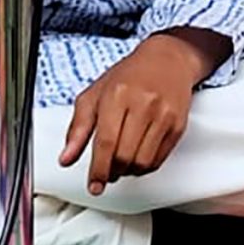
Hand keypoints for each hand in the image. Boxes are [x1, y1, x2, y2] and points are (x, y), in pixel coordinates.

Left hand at [58, 34, 215, 195]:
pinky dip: (144, 167)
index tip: (94, 184)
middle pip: (124, 156)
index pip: (105, 142)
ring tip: (121, 162)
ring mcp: (163, 116)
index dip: (98, 169)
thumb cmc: (129, 76)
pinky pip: (158, 160)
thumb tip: (66, 158)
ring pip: (142, 162)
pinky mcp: (177, 126)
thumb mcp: (95, 94)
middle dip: (112, 171)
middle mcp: (142, 104)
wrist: (167, 60)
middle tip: (106, 171)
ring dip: (128, 171)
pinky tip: (136, 157)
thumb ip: (78, 128)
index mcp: (117, 95)